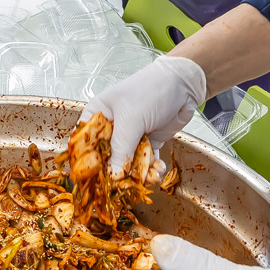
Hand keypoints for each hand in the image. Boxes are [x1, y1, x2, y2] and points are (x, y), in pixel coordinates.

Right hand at [79, 54, 205, 173]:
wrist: (184, 85)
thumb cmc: (151, 90)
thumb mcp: (132, 118)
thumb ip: (121, 148)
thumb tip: (112, 174)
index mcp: (99, 113)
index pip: (85, 141)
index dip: (87, 161)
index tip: (93, 179)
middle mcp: (112, 126)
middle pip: (106, 156)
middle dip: (116, 171)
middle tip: (123, 184)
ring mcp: (130, 135)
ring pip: (127, 161)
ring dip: (138, 172)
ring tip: (149, 177)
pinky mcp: (148, 141)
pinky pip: (145, 160)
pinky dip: (152, 168)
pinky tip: (158, 170)